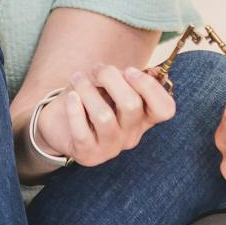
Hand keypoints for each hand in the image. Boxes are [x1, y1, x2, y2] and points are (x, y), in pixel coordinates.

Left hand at [35, 65, 176, 167]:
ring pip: (104, 117)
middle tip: (96, 69)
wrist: (60, 123)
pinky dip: (74, 109)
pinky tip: (71, 98)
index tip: (128, 71)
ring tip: (77, 78)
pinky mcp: (88, 155)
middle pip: (132, 105)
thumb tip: (128, 72)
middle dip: (111, 78)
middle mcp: (131, 135)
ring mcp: (111, 148)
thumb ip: (122, 78)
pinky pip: (82, 132)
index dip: (150, 87)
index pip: (165, 109)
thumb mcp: (109, 85)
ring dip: (87, 90)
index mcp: (144, 118)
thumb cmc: (90, 99)